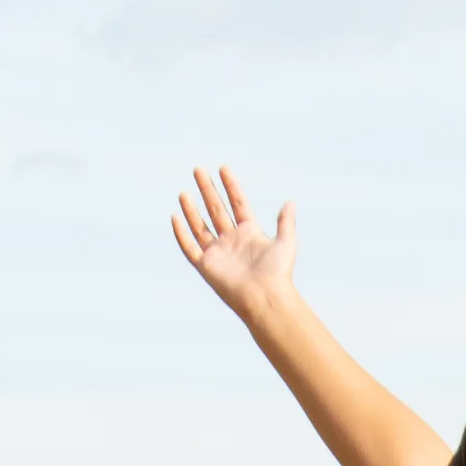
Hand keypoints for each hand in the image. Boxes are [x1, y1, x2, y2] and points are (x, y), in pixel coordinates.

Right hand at [172, 166, 300, 320]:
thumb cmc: (278, 273)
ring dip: (192, 209)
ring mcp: (218, 253)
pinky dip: (181, 233)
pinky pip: (190, 247)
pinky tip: (175, 216)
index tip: (223, 168)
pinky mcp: (206, 266)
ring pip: (201, 225)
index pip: (238, 203)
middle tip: (198, 170)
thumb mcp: (286, 242)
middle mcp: (232, 240)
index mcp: (250, 233)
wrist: (266, 297)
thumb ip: (285, 222)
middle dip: (207, 189)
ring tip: (184, 192)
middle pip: (216, 209)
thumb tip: (290, 203)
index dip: (231, 186)